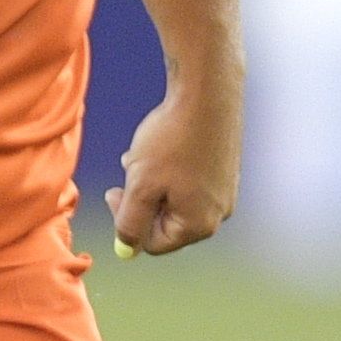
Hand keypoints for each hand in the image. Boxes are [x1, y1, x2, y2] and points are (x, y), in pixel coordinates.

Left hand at [108, 77, 237, 255]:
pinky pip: (191, 180)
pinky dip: (171, 169)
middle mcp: (219, 213)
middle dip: (142, 200)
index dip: (126, 222)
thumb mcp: (141, 186)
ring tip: (143, 154)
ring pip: (175, 198)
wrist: (207, 92)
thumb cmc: (172, 140)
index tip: (114, 191)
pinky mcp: (226, 168)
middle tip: (128, 170)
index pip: (153, 244)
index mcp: (199, 224)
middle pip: (166, 222)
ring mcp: (226, 190)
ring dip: (152, 182)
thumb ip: (130, 223)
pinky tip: (163, 144)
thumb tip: (126, 249)